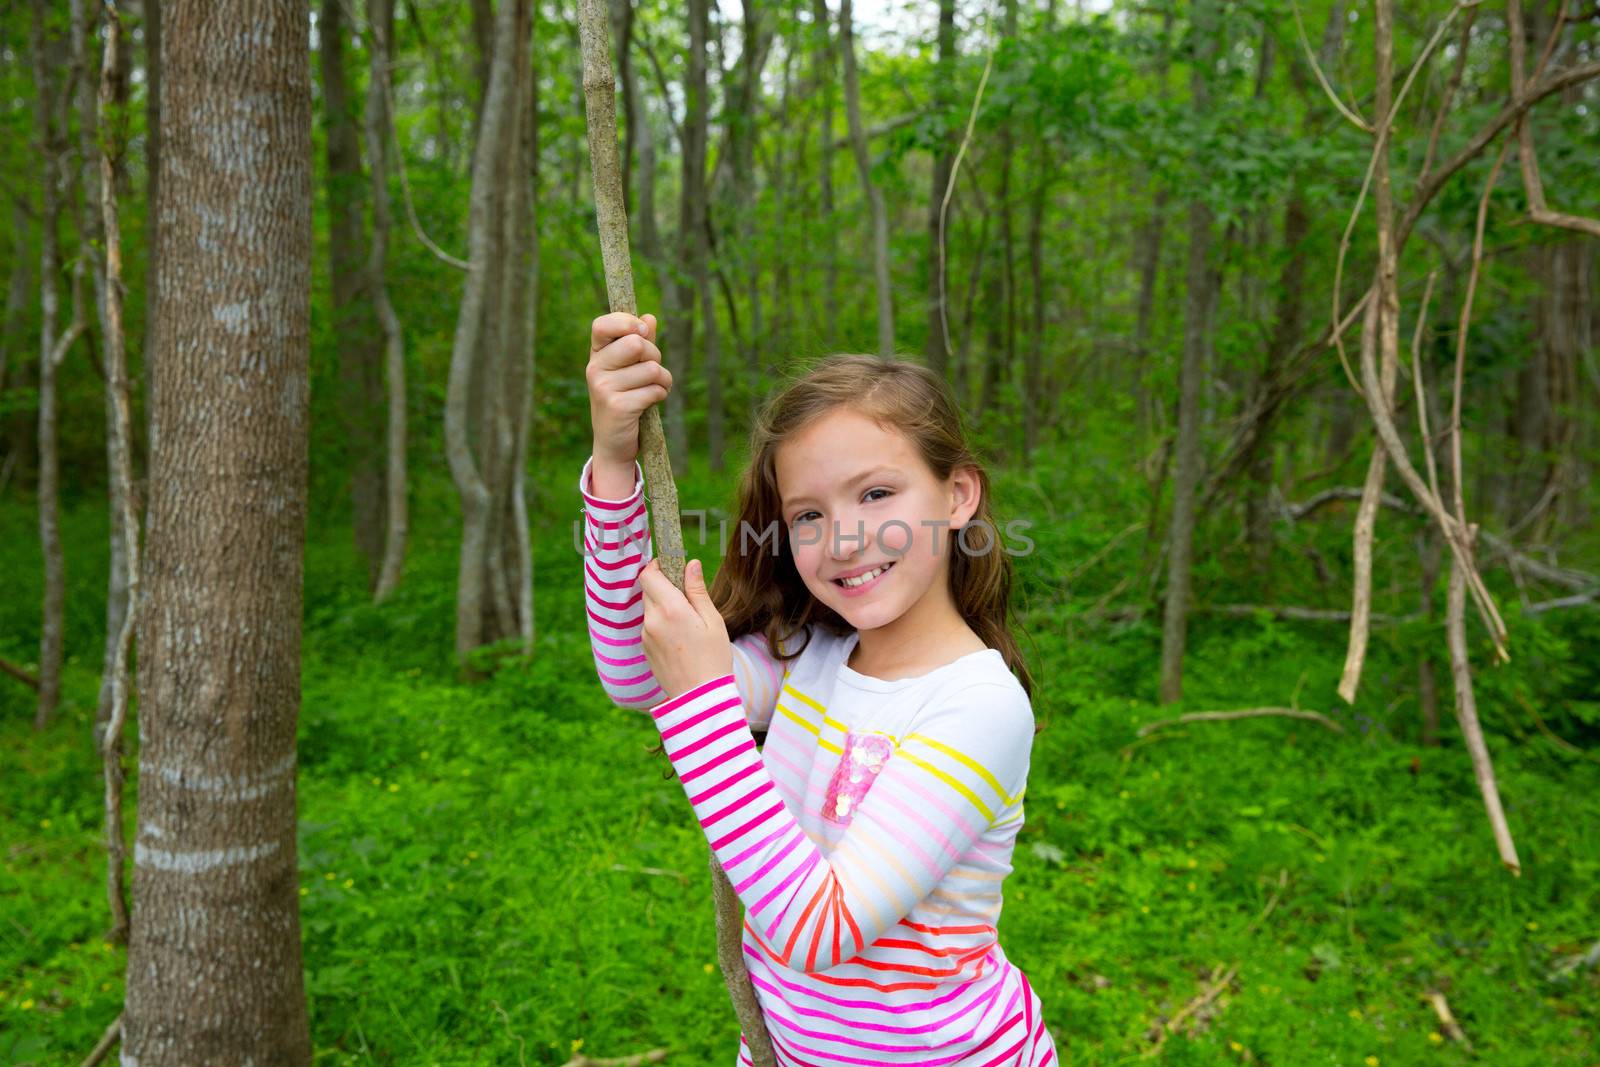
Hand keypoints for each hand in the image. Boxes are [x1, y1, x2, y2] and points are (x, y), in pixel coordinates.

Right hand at [587, 311, 669, 466]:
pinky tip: (650, 404)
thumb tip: (649, 317)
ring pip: (651, 369)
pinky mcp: (618, 407)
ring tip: (654, 390)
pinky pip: (654, 390)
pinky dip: (660, 395)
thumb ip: (639, 342)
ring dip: (662, 380)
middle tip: (652, 371)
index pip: (603, 324)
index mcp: (596, 355)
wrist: (613, 443)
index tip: (642, 332)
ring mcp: (603, 388)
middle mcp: (594, 368)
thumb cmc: (625, 399)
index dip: (627, 323)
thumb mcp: (629, 369)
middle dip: (655, 356)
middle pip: (636, 343)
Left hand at [638, 558, 732, 702]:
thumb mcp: (712, 620)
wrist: (700, 698)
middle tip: (686, 593)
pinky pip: (649, 626)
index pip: (649, 575)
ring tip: (687, 620)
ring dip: (662, 605)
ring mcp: (646, 636)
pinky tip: (680, 637)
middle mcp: (652, 621)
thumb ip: (697, 590)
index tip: (672, 566)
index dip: (658, 566)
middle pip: (647, 590)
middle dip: (663, 585)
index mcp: (670, 609)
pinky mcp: (645, 649)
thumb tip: (691, 564)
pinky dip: (661, 623)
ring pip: (649, 608)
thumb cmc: (713, 658)